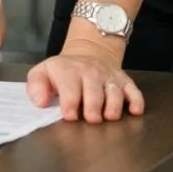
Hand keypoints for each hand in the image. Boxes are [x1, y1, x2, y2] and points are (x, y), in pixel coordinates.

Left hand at [27, 36, 144, 122]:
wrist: (88, 52)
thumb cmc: (62, 71)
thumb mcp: (42, 72)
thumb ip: (36, 86)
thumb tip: (40, 102)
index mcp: (68, 71)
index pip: (70, 88)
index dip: (70, 103)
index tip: (69, 116)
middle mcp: (90, 73)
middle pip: (94, 91)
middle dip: (93, 106)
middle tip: (91, 119)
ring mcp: (109, 77)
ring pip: (115, 92)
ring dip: (114, 106)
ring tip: (109, 117)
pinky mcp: (124, 81)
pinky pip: (134, 90)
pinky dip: (136, 101)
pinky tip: (134, 111)